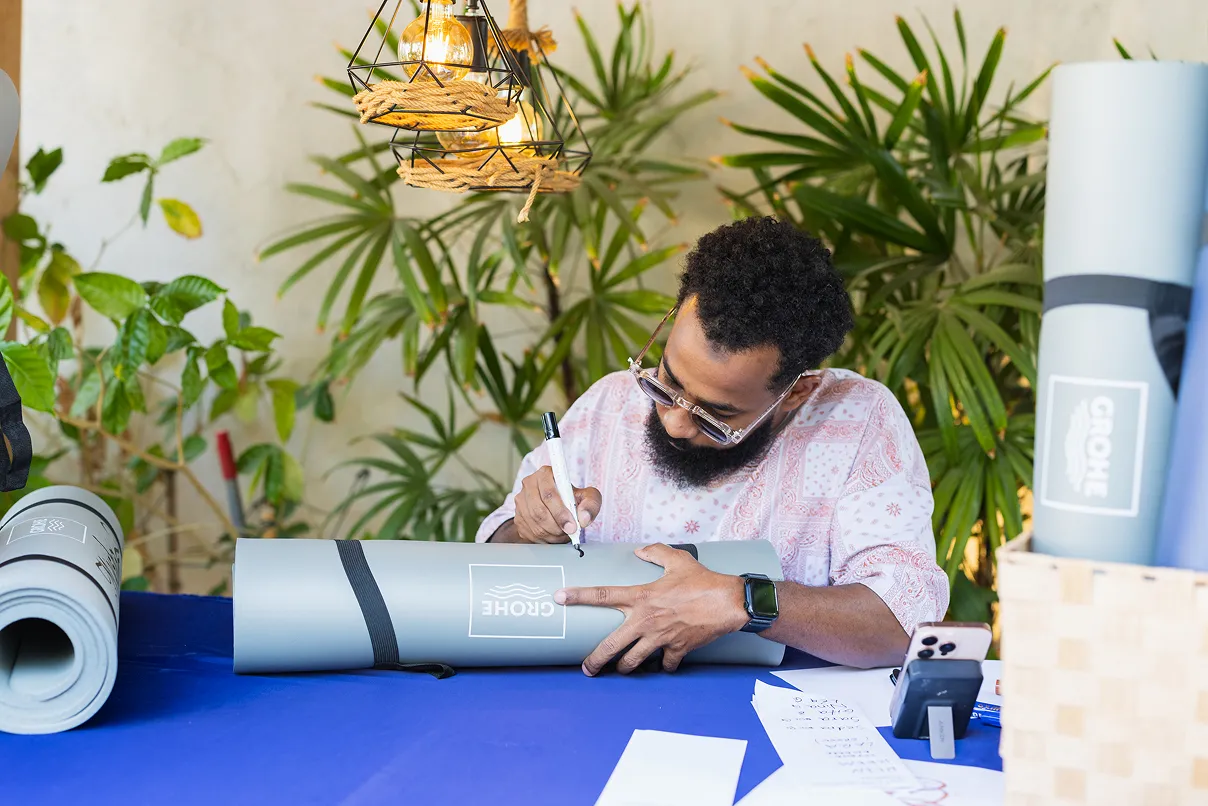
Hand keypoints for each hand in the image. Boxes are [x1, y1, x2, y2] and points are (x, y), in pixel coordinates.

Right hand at [512, 465, 601, 543]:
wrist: (557, 507)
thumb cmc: (572, 498)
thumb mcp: (587, 496)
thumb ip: (591, 503)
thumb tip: (583, 518)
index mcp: (544, 474)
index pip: (549, 494)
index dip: (561, 512)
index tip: (572, 526)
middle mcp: (529, 485)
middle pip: (540, 511)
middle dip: (557, 526)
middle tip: (570, 532)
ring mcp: (521, 502)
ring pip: (535, 523)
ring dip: (552, 533)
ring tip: (564, 534)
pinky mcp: (518, 517)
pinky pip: (530, 532)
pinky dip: (545, 539)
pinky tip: (555, 536)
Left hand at [554, 543, 748, 674]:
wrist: (728, 603)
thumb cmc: (703, 580)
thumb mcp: (677, 559)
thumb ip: (655, 553)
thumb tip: (640, 551)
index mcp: (641, 597)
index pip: (602, 595)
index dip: (578, 596)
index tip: (559, 598)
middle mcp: (645, 621)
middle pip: (611, 646)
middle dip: (595, 661)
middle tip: (587, 669)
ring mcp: (660, 639)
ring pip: (633, 662)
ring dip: (625, 668)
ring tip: (620, 669)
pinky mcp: (676, 650)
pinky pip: (665, 665)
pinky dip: (662, 666)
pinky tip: (661, 664)